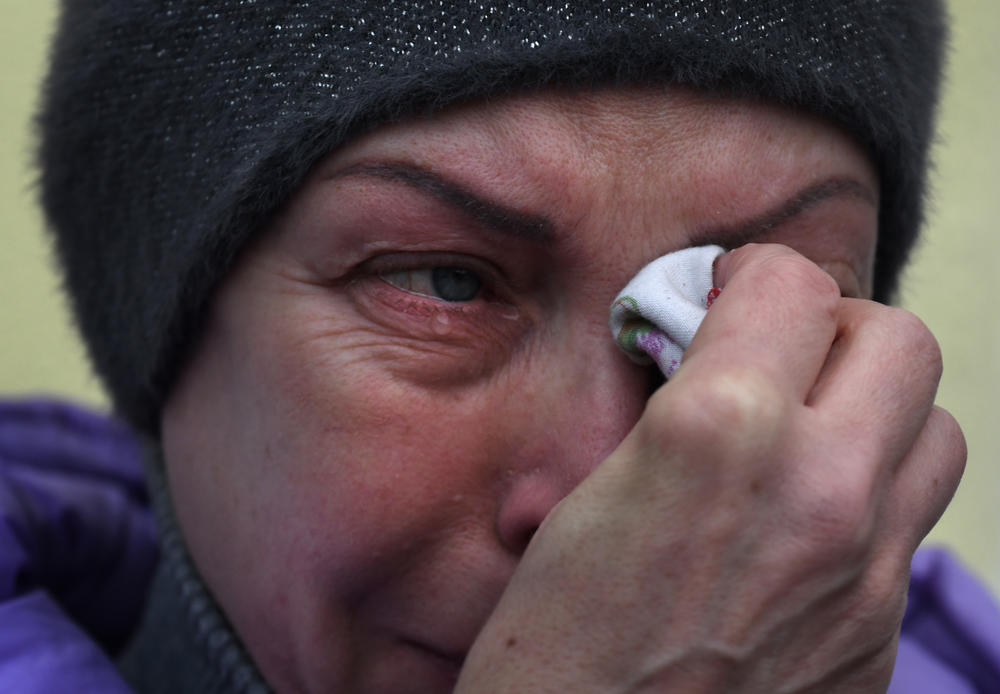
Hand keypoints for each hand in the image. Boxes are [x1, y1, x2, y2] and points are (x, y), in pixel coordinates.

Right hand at [455, 244, 965, 693]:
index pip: (793, 282)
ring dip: (874, 412)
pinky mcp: (878, 639)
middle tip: (771, 356)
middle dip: (831, 327)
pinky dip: (866, 500)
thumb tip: (706, 350)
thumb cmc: (546, 650)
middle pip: (898, 339)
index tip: (720, 295)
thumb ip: (666, 407)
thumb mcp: (577, 495)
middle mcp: (817, 493)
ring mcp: (865, 575)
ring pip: (936, 431)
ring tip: (802, 433)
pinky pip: (909, 528)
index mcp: (720, 435)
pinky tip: (797, 527)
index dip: (748, 274)